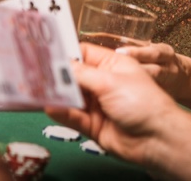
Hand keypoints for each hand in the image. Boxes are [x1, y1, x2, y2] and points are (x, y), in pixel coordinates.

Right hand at [45, 42, 181, 165]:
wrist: (157, 138)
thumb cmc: (142, 102)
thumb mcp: (110, 81)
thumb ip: (82, 74)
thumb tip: (59, 66)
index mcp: (113, 65)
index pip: (84, 54)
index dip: (66, 53)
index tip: (44, 52)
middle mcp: (104, 83)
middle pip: (74, 76)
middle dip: (56, 75)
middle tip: (33, 72)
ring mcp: (98, 105)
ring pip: (71, 97)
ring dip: (56, 95)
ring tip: (35, 90)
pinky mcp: (94, 126)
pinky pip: (73, 117)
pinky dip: (61, 112)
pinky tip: (50, 107)